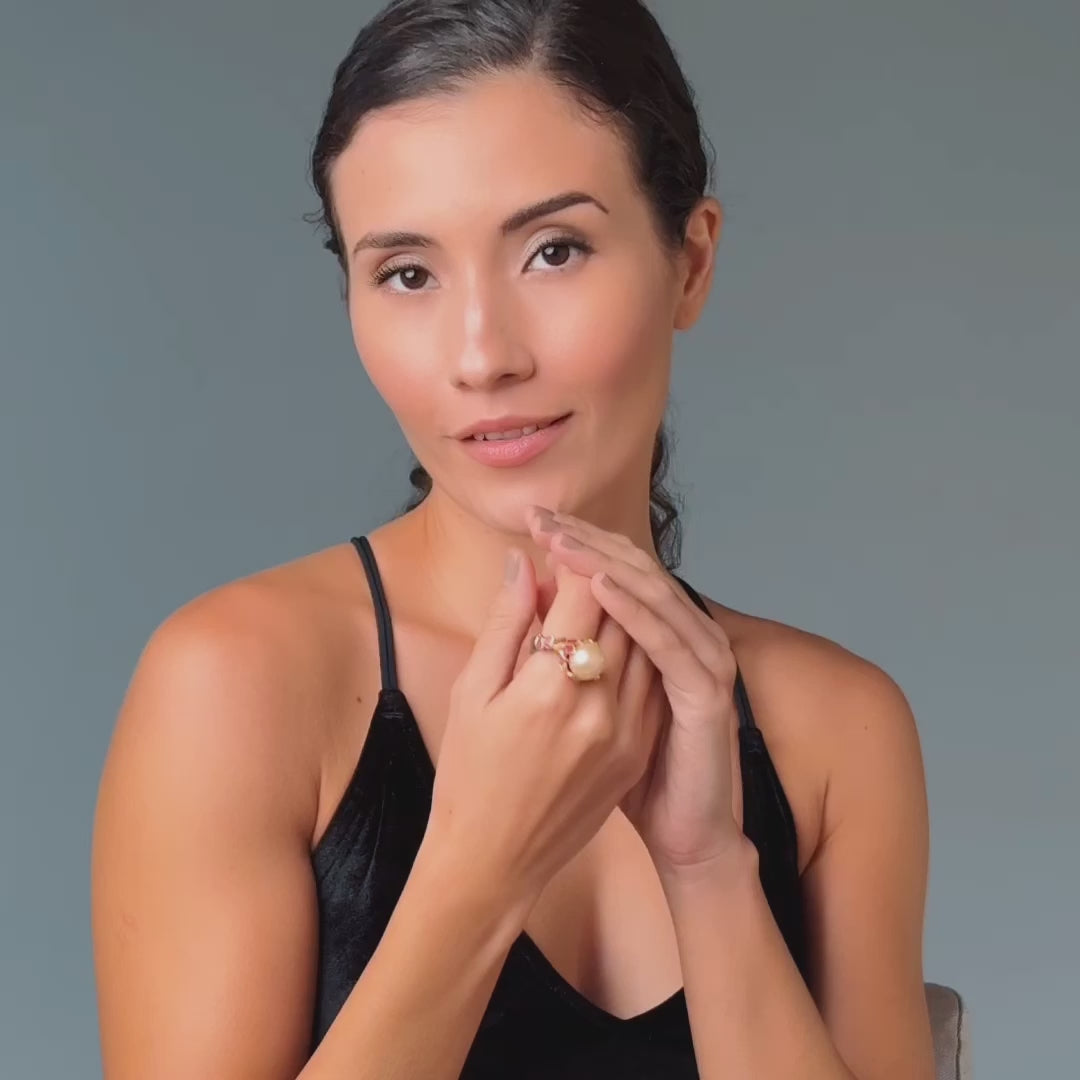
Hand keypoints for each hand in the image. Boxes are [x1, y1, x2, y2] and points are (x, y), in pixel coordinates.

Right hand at [426, 550, 668, 918]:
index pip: (582, 594)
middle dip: (601, 576)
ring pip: (644, 645)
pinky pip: (651, 683)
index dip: (570, 560)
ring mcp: (627, 732)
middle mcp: (600, 706)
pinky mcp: (637, 752)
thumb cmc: (468, 777)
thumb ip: (504, 624)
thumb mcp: (471, 694)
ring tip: (597, 593)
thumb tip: (524, 565)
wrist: (494, 863)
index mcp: (550, 687)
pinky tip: (615, 641)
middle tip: (577, 558)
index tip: (555, 546)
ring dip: (625, 611)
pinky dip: (638, 652)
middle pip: (621, 614)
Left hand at [527, 505, 748, 876]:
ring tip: (561, 540)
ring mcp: (699, 662)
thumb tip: (535, 582)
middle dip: (586, 542)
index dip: (579, 544)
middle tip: (542, 518)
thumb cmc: (631, 776)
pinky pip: (667, 641)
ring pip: (654, 595)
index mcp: (653, 639)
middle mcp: (681, 639)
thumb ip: (569, 645)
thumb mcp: (586, 703)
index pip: (617, 573)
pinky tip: (597, 585)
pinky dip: (634, 609)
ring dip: (605, 563)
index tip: (534, 523)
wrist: (683, 836)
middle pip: (635, 572)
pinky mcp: (706, 693)